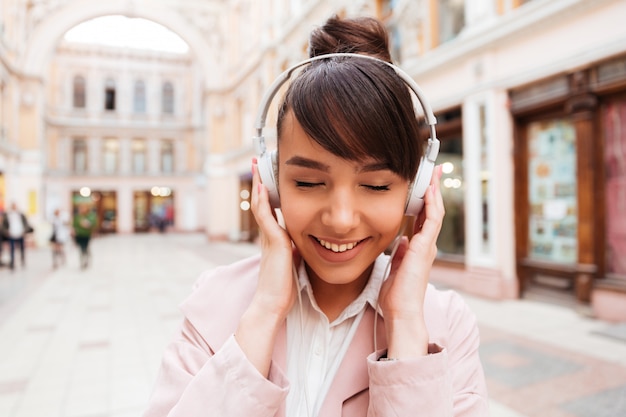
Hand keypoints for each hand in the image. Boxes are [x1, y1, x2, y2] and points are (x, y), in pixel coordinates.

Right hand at [235, 158, 298, 376]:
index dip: (269, 194)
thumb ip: (298, 252)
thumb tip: (309, 244)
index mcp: (275, 240)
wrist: (272, 304)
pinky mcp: (272, 242)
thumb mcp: (295, 264)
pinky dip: (263, 200)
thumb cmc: (284, 290)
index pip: (270, 210)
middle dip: (261, 182)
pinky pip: (264, 216)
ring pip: (260, 204)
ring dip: (259, 184)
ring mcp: (268, 238)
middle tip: (258, 163)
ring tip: (257, 165)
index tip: (269, 178)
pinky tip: (263, 186)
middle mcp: (268, 235)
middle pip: (262, 202)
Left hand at [378, 165, 444, 357]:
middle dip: (432, 191)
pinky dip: (431, 204)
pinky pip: (431, 221)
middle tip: (433, 171)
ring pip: (435, 212)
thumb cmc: (396, 295)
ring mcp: (427, 246)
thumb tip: (401, 241)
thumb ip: (399, 253)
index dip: (423, 201)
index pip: (422, 219)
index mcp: (417, 249)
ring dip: (434, 192)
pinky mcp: (424, 248)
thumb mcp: (395, 268)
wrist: (401, 311)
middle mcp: (425, 245)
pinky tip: (429, 190)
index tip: (423, 185)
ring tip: (434, 173)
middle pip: (432, 211)